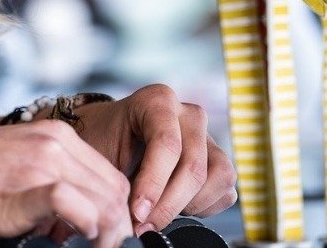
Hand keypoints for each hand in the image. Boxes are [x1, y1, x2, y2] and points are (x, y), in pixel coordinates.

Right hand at [0, 121, 133, 247]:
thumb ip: (50, 185)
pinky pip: (72, 205)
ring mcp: (37, 165)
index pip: (112, 179)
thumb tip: (79, 224)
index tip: (98, 239)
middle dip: (115, 229)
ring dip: (103, 234)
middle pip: (116, 192)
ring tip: (77, 247)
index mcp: (53, 136)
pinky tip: (64, 242)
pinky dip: (83, 229)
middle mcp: (52, 143)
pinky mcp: (20, 191)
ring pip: (105, 201)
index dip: (114, 215)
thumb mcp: (13, 170)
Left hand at [71, 85, 237, 233]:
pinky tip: (173, 205)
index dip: (154, 184)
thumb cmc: (104, 143)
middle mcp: (189, 114)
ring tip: (157, 212)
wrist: (110, 138)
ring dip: (188, 206)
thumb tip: (136, 219)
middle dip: (168, 205)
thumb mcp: (101, 154)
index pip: (167, 144)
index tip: (137, 213)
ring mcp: (208, 137)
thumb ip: (118, 180)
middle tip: (143, 226)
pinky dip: (202, 207)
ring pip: (218, 178)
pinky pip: (225, 191)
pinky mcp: (219, 160)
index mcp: (158, 100)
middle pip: (193, 167)